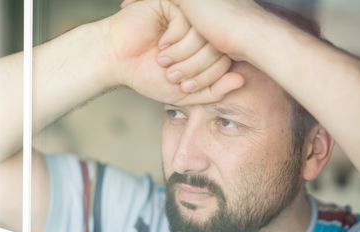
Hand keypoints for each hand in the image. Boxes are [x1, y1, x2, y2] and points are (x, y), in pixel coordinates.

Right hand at [105, 0, 243, 104]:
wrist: (118, 61)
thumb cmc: (149, 76)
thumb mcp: (186, 93)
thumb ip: (214, 90)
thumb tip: (241, 80)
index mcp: (204, 51)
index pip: (224, 62)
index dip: (207, 78)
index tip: (184, 87)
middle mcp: (200, 31)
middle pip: (217, 48)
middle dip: (193, 68)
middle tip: (171, 74)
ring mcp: (188, 17)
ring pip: (203, 35)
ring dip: (182, 54)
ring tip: (163, 60)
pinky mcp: (173, 4)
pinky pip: (187, 21)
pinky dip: (174, 39)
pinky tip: (160, 43)